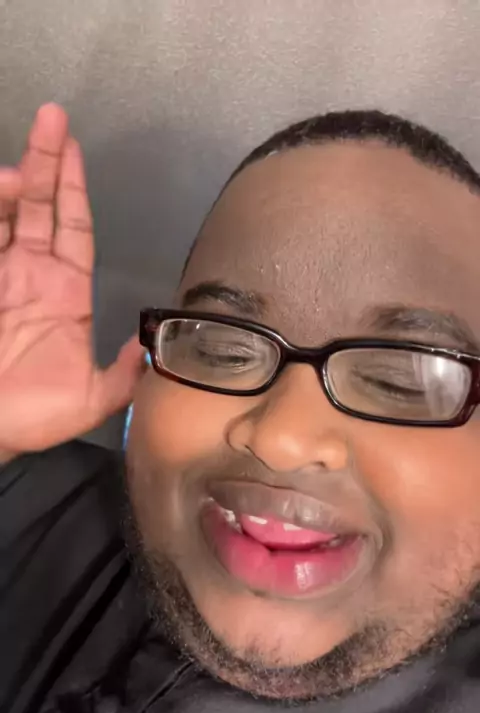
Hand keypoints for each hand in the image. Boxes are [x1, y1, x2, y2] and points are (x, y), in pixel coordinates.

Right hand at [0, 104, 142, 455]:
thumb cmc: (35, 416)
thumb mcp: (93, 399)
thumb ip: (123, 373)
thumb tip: (147, 346)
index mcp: (65, 292)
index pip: (72, 227)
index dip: (73, 188)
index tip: (73, 148)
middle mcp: (32, 275)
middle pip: (40, 207)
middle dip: (46, 162)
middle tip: (51, 118)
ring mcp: (1, 277)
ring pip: (7, 216)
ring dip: (14, 185)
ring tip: (21, 165)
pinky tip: (0, 189)